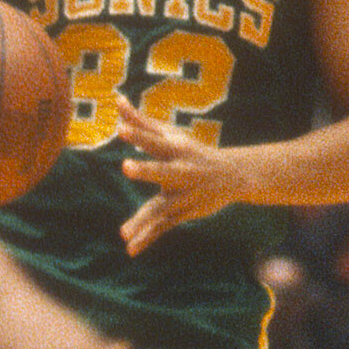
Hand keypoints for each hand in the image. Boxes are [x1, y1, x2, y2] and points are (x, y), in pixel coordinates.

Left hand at [115, 95, 247, 255]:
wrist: (233, 175)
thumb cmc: (192, 151)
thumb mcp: (170, 135)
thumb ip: (141, 121)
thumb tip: (116, 99)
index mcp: (175, 149)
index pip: (154, 140)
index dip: (138, 134)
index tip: (121, 128)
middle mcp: (181, 170)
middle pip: (161, 170)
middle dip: (146, 169)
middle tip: (126, 167)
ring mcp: (184, 194)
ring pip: (161, 208)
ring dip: (143, 221)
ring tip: (123, 234)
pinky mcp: (184, 212)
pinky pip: (163, 226)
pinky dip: (147, 238)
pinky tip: (130, 249)